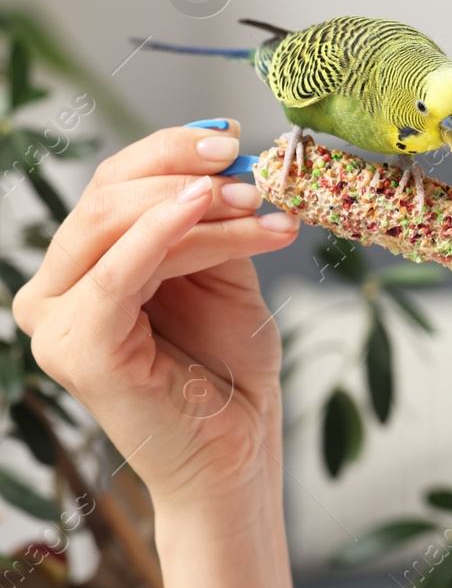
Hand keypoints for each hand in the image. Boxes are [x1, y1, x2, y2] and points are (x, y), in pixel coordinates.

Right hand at [11, 121, 300, 514]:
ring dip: (196, 205)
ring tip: (258, 204)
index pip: (115, 182)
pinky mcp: (78, 350)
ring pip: (118, 225)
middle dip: (187, 173)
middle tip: (253, 177)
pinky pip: (117, 274)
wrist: (236, 449)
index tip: (234, 138)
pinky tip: (203, 206)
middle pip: (109, 195)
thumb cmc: (228, 366)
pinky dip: (160, 233)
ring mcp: (58, 322)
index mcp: (86, 265)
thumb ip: (211, 220)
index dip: (172, 149)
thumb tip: (228, 153)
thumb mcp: (223, 273)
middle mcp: (57, 290)